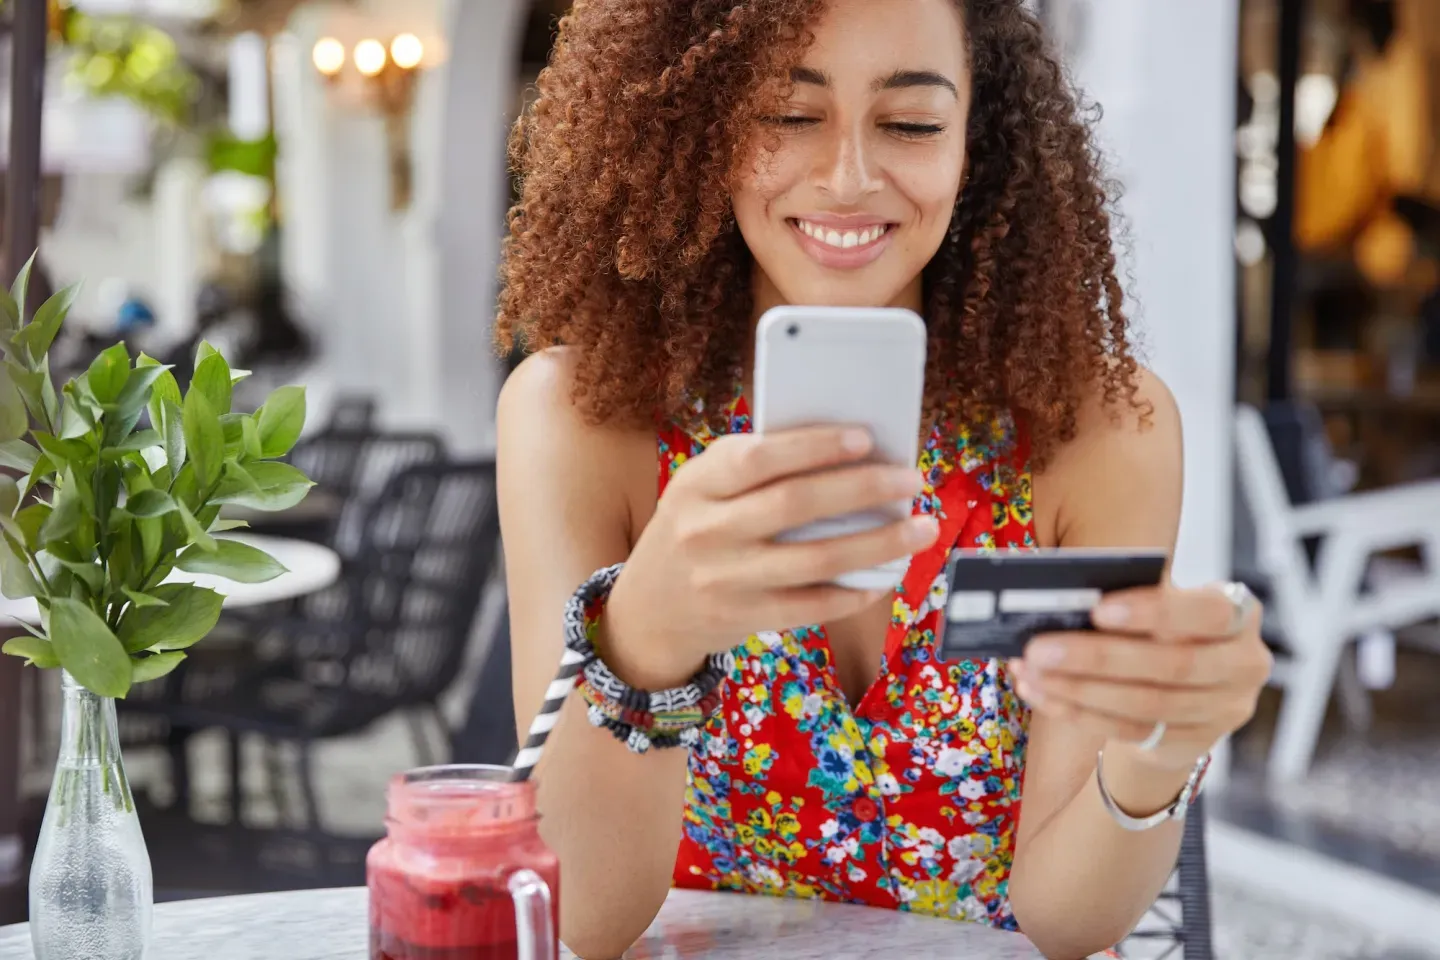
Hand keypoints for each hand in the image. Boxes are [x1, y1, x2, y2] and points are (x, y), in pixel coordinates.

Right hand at [604, 426, 938, 686]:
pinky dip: (854, 591)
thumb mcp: (701, 489)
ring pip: (815, 559)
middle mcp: (706, 531)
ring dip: (878, 543)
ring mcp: (725, 579)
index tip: (865, 438)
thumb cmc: (694, 530)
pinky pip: (812, 605)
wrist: (648, 609)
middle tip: (911, 479)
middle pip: (795, 505)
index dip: (813, 446)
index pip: (757, 457)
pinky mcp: (744, 618)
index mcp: (696, 485)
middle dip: (862, 489)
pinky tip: (884, 576)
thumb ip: (753, 469)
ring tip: (921, 527)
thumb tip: (846, 450)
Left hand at [1011, 584, 1271, 770]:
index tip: (1098, 609)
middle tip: (1038, 648)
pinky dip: (1079, 712)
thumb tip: (1062, 603)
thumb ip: (1130, 603)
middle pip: (1171, 665)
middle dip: (1098, 657)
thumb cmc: (1164, 627)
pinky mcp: (1194, 743)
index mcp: (1241, 613)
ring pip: (1147, 703)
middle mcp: (1245, 664)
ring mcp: (1224, 710)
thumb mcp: (1160, 607)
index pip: (1208, 612)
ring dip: (1078, 689)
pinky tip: (1042, 694)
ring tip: (1030, 672)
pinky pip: (1130, 731)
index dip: (1154, 612)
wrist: (1184, 687)